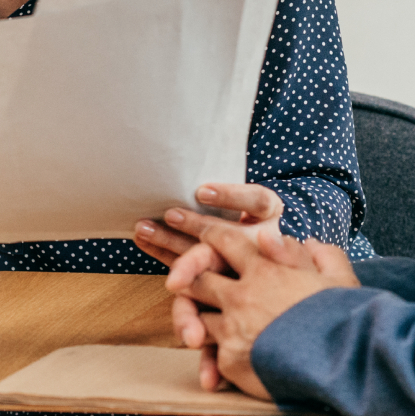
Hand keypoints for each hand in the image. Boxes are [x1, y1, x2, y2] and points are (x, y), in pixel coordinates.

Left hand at [132, 182, 284, 266]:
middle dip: (196, 226)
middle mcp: (261, 239)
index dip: (230, 196)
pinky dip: (163, 255)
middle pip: (229, 236)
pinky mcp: (219, 276)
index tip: (201, 191)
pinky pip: (190, 269)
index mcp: (271, 212)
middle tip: (170, 215)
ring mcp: (240, 262)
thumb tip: (201, 138)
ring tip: (143, 228)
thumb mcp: (249, 192)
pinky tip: (143, 242)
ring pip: (206, 256)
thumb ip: (229, 183)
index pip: (257, 201)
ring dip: (170, 241)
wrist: (264, 246)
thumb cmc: (245, 205)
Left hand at [165, 213, 358, 398]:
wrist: (341, 366)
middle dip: (187, 277)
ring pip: (197, 316)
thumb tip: (307, 240)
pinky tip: (213, 368)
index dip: (208, 234)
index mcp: (265, 269)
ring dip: (195, 320)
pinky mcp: (229, 361)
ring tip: (193, 327)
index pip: (225, 241)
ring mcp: (232, 329)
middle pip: (197, 278)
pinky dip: (211, 359)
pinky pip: (210, 354)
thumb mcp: (338, 278)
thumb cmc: (343, 320)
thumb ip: (319, 254)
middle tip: (179, 279)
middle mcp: (242, 295)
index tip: (197, 230)